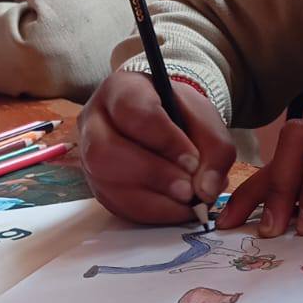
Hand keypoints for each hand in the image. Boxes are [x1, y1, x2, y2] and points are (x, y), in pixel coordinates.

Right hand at [80, 70, 235, 223]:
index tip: (193, 161)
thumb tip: (206, 191)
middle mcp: (94, 121)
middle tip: (189, 190)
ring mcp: (87, 156)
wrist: (164, 122)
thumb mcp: (205, 118)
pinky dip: (151, 213)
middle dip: (153, 175)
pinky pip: (117, 206)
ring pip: (106, 183)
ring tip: (187, 202)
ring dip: (153, 200)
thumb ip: (215, 149)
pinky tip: (176, 209)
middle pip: (105, 151)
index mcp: (120, 89)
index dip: (165, 140)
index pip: (134, 112)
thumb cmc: (179, 114)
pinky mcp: (98, 186)